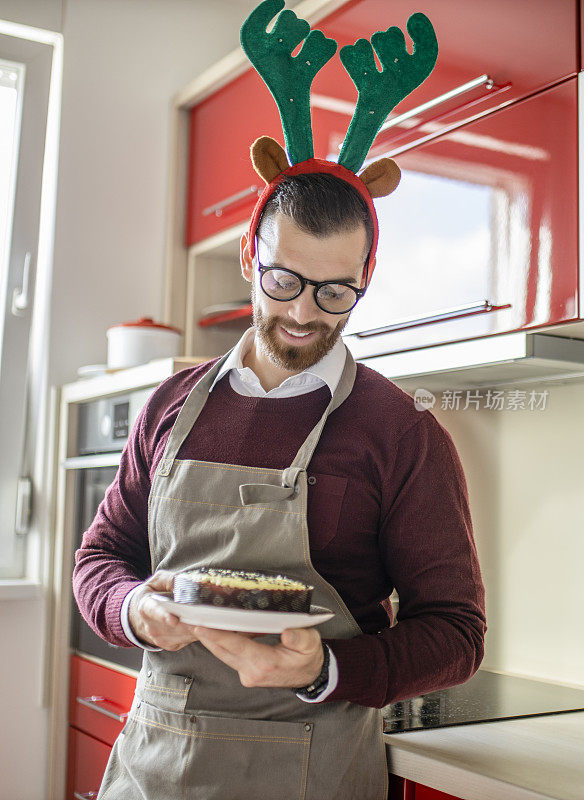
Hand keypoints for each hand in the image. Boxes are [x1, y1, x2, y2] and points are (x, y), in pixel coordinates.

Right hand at [128, 571, 200, 650]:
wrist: (141, 616)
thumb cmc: (152, 595)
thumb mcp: (157, 582)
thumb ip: (170, 579)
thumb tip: (186, 581)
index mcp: (146, 607)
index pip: (154, 612)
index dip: (164, 616)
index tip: (174, 620)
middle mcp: (151, 626)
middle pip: (176, 627)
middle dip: (191, 621)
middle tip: (208, 616)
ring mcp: (160, 638)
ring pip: (184, 634)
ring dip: (198, 627)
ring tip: (210, 618)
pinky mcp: (170, 645)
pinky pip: (188, 640)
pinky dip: (198, 633)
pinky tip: (204, 624)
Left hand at [194, 625, 324, 688]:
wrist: (309, 676)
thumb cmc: (308, 656)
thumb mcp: (311, 644)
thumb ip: (300, 638)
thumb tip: (288, 634)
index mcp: (266, 663)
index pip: (237, 646)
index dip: (218, 636)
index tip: (201, 627)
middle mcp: (252, 671)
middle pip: (223, 651)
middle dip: (205, 636)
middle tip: (189, 619)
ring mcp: (248, 674)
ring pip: (223, 655)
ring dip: (210, 640)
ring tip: (195, 621)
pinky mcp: (246, 672)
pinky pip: (229, 656)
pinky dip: (220, 643)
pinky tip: (213, 629)